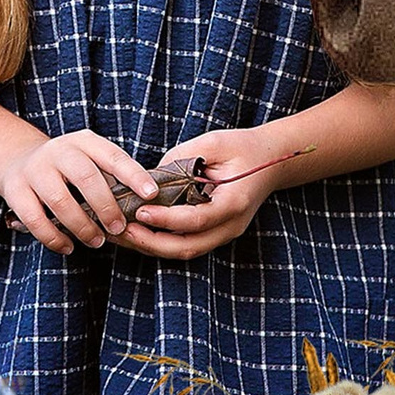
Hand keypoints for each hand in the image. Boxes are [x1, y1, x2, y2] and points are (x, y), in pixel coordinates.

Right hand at [0, 130, 158, 254]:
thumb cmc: (68, 169)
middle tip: (118, 228)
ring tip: (96, 241)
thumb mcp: (90, 161)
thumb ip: (112, 178)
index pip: (113, 156)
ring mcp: (35, 170)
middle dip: (106, 207)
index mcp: (84, 142)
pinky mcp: (15, 190)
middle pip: (86, 178)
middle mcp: (59, 151)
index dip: (134, 175)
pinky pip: (35, 219)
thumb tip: (144, 205)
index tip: (151, 194)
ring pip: (60, 201)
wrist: (18, 160)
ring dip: (82, 226)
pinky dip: (53, 237)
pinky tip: (68, 246)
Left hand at [114, 128, 278, 261]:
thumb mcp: (213, 143)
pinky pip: (186, 244)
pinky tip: (138, 232)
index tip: (139, 211)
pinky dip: (160, 241)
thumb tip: (149, 179)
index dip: (166, 219)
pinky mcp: (215, 233)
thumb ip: (182, 159)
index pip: (197, 219)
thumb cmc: (242, 148)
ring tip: (122, 235)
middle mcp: (232, 225)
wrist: (272, 160)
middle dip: (151, 242)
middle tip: (122, 231)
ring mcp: (225, 233)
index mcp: (236, 201)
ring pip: (184, 251)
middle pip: (188, 247)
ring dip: (151, 246)